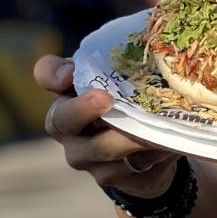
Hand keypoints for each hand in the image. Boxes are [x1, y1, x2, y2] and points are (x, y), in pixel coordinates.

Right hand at [34, 55, 178, 198]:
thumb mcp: (133, 79)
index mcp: (70, 91)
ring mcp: (83, 155)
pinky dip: (151, 154)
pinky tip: (169, 146)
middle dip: (83, 109)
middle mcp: (67, 125)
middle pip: (63, 119)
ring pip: (103, 147)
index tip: (67, 74)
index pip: (48, 74)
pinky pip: (127, 167)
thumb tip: (158, 40)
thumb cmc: (133, 102)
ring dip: (131, 136)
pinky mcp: (107, 176)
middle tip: (105, 99)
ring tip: (155, 126)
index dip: (53, 74)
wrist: (146, 152)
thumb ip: (134, 62)